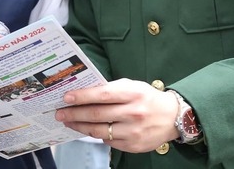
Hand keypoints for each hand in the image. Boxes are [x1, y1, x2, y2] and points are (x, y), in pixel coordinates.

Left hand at [54, 78, 178, 152]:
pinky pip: (108, 141)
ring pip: (99, 130)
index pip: (102, 95)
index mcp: (132, 94)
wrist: (173, 117)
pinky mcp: (133, 146)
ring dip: (80, 127)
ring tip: (68, 122)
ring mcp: (133, 131)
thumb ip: (111, 89)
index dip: (82, 96)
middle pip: (97, 114)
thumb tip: (85, 93)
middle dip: (74, 114)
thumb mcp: (132, 86)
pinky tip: (88, 129)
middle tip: (60, 113)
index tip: (67, 97)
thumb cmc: (148, 98)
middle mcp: (133, 113)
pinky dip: (97, 134)